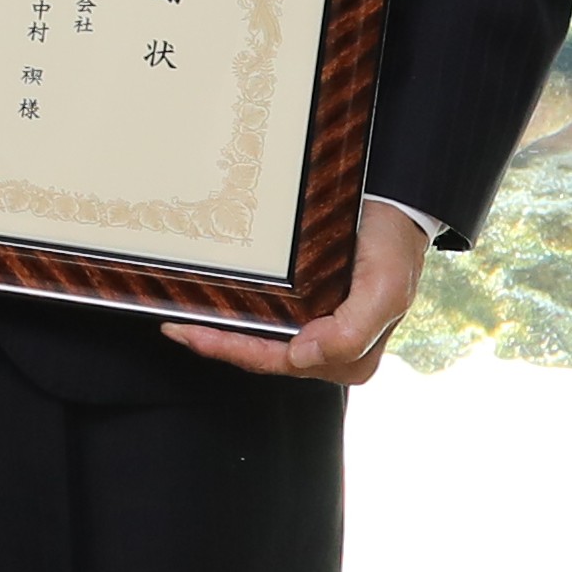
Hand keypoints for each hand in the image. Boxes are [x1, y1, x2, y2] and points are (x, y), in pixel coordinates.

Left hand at [168, 198, 427, 387]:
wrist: (397, 210)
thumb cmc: (393, 249)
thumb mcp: (384, 289)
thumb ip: (352, 331)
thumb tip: (302, 356)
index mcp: (349, 358)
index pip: (278, 361)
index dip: (234, 351)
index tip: (195, 334)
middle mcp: (331, 351)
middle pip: (262, 354)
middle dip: (217, 344)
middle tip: (174, 327)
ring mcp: (318, 331)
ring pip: (259, 339)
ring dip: (220, 331)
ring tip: (180, 318)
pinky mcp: (309, 309)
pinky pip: (266, 319)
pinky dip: (237, 314)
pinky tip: (211, 302)